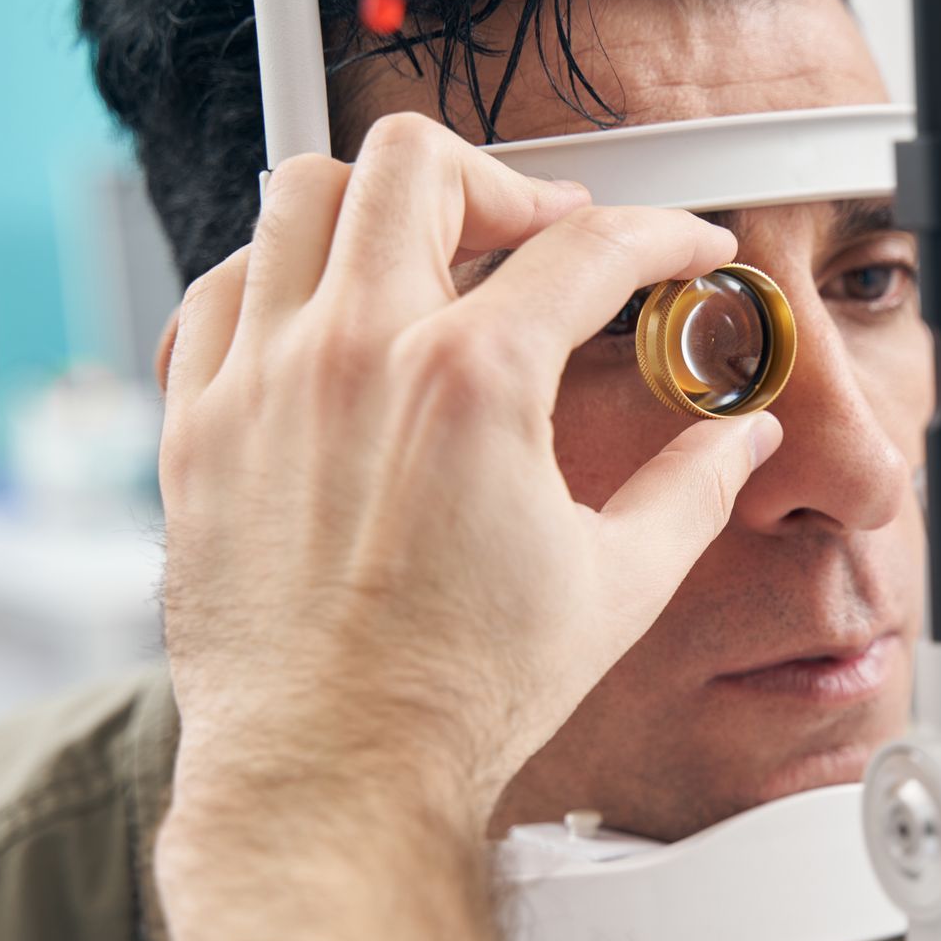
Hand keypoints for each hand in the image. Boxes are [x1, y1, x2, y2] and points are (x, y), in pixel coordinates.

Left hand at [152, 113, 780, 940]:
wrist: (332, 776)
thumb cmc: (459, 696)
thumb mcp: (616, 586)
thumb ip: (695, 491)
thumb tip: (742, 441)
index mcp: (472, 383)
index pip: (589, 249)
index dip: (662, 235)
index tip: (683, 248)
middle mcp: (355, 354)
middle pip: (423, 163)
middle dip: (505, 181)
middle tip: (542, 237)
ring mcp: (263, 380)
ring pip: (303, 194)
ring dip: (381, 205)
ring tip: (428, 255)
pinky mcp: (199, 425)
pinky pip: (218, 288)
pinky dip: (275, 274)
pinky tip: (321, 316)